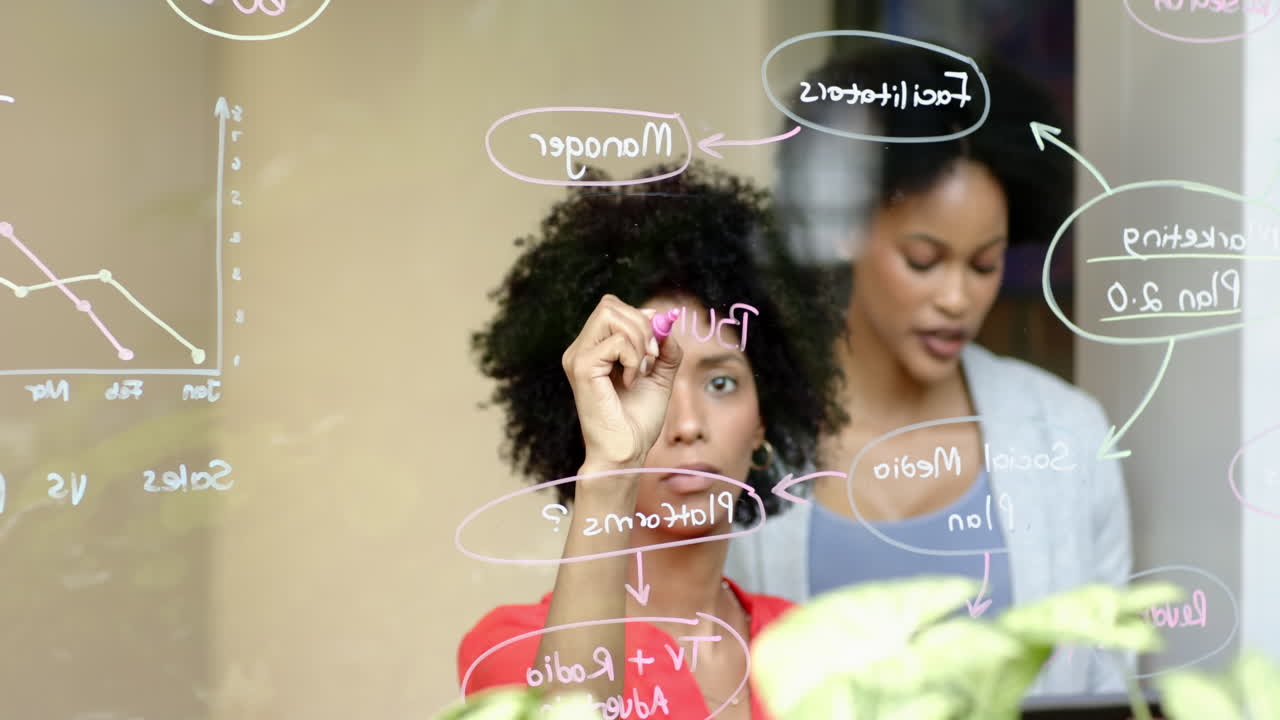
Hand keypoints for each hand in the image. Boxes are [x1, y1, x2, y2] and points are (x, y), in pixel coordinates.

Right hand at [562, 295, 682, 469]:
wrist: (626, 453)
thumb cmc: (637, 421)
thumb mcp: (658, 376)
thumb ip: (664, 348)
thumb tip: (666, 321)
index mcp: (593, 349)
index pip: (613, 308)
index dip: (641, 318)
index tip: (656, 347)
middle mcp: (580, 349)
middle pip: (610, 304)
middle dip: (641, 325)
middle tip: (652, 357)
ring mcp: (577, 357)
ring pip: (610, 314)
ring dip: (639, 338)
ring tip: (642, 368)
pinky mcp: (582, 368)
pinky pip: (616, 341)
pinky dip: (634, 357)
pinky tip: (631, 381)